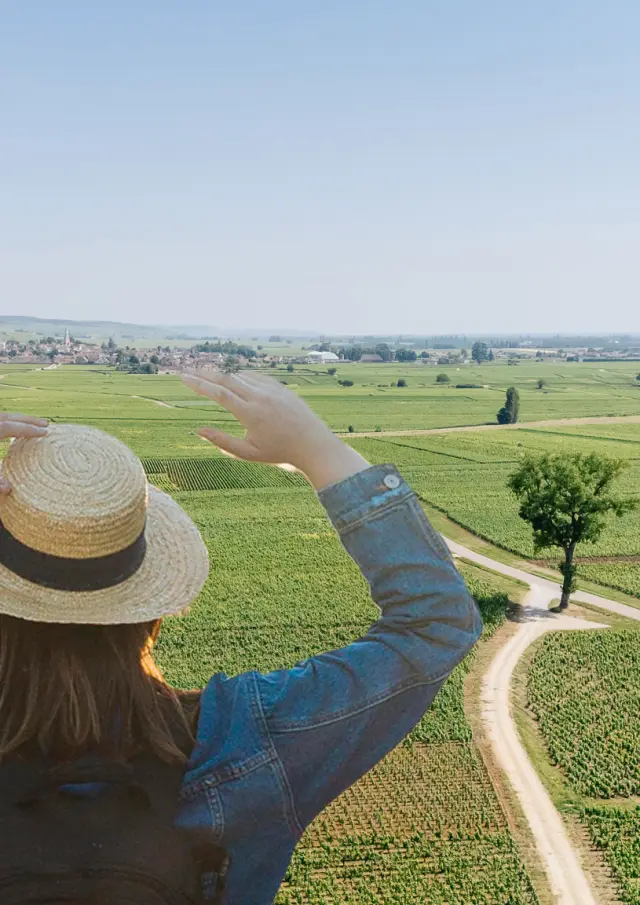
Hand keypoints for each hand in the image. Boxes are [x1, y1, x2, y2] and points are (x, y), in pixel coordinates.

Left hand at [0, 413, 48, 492]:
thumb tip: (9, 489)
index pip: (12, 427)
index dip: (29, 429)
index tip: (45, 432)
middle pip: (8, 417)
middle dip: (28, 420)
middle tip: (46, 424)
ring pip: (2, 417)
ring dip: (18, 420)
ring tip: (33, 425)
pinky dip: (8, 424)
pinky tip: (12, 432)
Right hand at [183, 371, 368, 489]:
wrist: (314, 445)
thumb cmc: (280, 453)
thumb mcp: (249, 453)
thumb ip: (222, 442)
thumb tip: (199, 431)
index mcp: (250, 413)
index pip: (218, 393)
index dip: (199, 384)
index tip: (183, 378)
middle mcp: (260, 397)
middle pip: (227, 379)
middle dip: (206, 373)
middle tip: (190, 371)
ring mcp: (272, 390)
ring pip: (242, 376)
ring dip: (224, 373)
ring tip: (208, 374)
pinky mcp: (282, 388)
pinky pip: (257, 376)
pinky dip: (242, 375)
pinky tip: (235, 377)